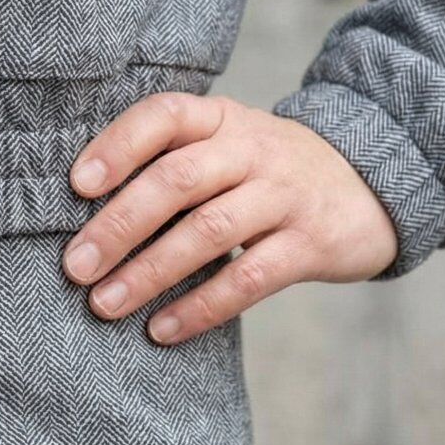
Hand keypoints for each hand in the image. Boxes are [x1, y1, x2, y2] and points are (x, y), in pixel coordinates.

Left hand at [61, 92, 399, 343]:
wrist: (369, 184)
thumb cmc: (265, 173)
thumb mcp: (227, 147)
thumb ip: (171, 166)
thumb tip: (82, 218)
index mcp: (220, 119)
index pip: (164, 115)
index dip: (118, 146)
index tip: (77, 185)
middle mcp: (252, 149)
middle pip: (178, 179)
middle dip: (119, 225)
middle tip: (75, 267)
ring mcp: (285, 194)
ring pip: (209, 231)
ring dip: (149, 272)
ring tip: (104, 305)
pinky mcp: (311, 243)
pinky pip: (249, 278)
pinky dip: (200, 307)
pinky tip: (161, 329)